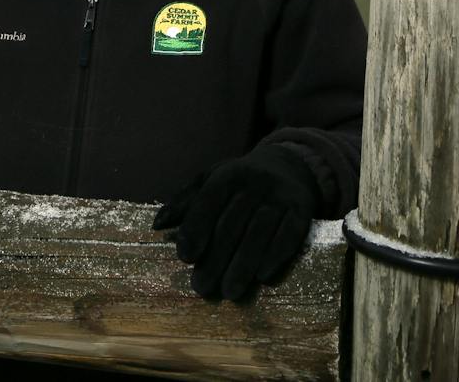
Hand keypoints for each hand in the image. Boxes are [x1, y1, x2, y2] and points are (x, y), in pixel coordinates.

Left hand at [152, 145, 323, 301]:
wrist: (288, 166)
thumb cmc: (240, 181)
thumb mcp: (210, 180)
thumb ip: (185, 202)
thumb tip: (157, 224)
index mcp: (227, 175)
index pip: (208, 202)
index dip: (195, 229)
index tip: (185, 257)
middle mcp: (253, 182)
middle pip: (232, 224)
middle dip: (216, 258)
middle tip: (202, 286)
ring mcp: (279, 195)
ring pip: (259, 232)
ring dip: (243, 264)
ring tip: (230, 291)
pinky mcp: (301, 209)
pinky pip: (289, 234)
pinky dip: (276, 256)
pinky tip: (263, 277)